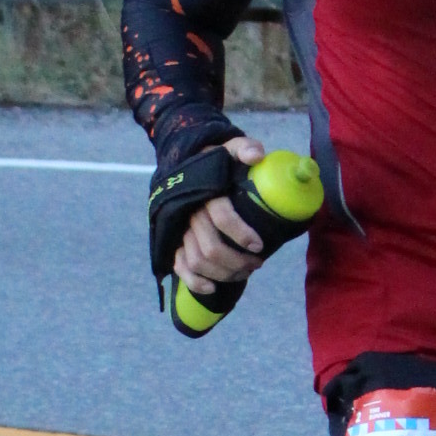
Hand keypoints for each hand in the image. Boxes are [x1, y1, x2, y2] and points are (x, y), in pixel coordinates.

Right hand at [174, 134, 268, 296]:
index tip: (259, 245)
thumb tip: (257, 156)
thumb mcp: (231, 148)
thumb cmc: (217, 161)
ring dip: (223, 273)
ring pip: (197, 261)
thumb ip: (245, 148)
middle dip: (237, 261)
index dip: (241, 233)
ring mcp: (181, 229)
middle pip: (211, 247)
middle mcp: (190, 212)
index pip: (222, 216)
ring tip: (245, 272)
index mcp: (205, 191)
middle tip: (257, 263)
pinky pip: (179, 267)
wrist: (190, 165)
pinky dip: (195, 282)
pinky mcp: (175, 242)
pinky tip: (212, 288)